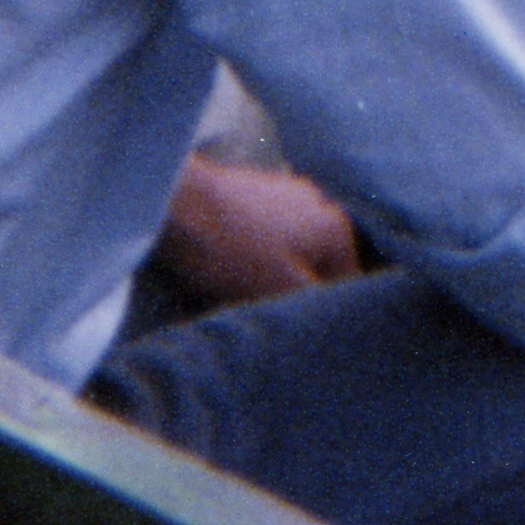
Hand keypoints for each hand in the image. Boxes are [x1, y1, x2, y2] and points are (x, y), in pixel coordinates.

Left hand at [154, 155, 361, 306]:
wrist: (177, 204)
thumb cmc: (233, 251)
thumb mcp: (283, 290)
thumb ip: (319, 305)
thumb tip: (340, 319)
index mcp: (337, 227)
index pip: (348, 285)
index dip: (322, 315)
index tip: (296, 332)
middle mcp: (320, 203)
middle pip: (318, 265)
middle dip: (297, 291)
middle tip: (267, 312)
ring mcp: (286, 192)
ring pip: (291, 250)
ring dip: (272, 273)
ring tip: (241, 292)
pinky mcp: (253, 191)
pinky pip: (265, 235)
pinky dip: (253, 254)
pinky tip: (228, 266)